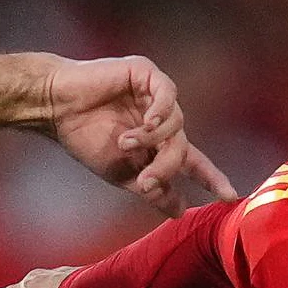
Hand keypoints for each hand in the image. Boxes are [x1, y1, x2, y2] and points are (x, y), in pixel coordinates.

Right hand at [39, 54, 239, 215]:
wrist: (56, 108)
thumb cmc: (84, 138)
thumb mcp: (122, 174)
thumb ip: (152, 190)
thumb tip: (178, 212)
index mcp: (157, 143)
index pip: (193, 162)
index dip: (211, 178)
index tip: (231, 197)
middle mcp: (162, 120)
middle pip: (182, 148)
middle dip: (167, 167)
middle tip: (145, 182)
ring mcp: (155, 96)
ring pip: (177, 124)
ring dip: (153, 140)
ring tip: (126, 144)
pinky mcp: (146, 74)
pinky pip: (168, 95)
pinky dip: (161, 112)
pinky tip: (148, 121)